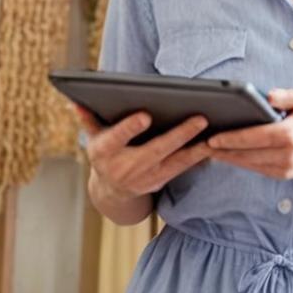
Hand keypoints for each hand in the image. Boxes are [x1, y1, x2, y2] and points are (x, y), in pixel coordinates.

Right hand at [75, 105, 212, 200]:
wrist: (111, 190)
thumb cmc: (105, 152)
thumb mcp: (93, 136)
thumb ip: (89, 118)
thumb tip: (76, 102)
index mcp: (105, 152)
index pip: (117, 138)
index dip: (129, 128)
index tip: (145, 116)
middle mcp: (126, 168)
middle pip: (156, 150)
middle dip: (179, 135)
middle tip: (200, 119)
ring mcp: (145, 178)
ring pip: (175, 163)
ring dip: (197, 149)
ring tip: (215, 133)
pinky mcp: (161, 182)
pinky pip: (183, 169)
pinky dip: (200, 157)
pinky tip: (215, 144)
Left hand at [205, 89, 292, 180]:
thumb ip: (286, 96)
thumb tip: (267, 96)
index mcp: (290, 135)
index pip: (254, 138)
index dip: (231, 139)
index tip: (213, 137)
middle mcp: (287, 155)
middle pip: (246, 154)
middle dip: (222, 149)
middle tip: (201, 143)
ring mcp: (284, 168)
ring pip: (248, 164)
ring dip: (227, 157)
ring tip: (208, 148)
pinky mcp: (282, 175)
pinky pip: (255, 168)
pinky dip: (240, 161)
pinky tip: (226, 154)